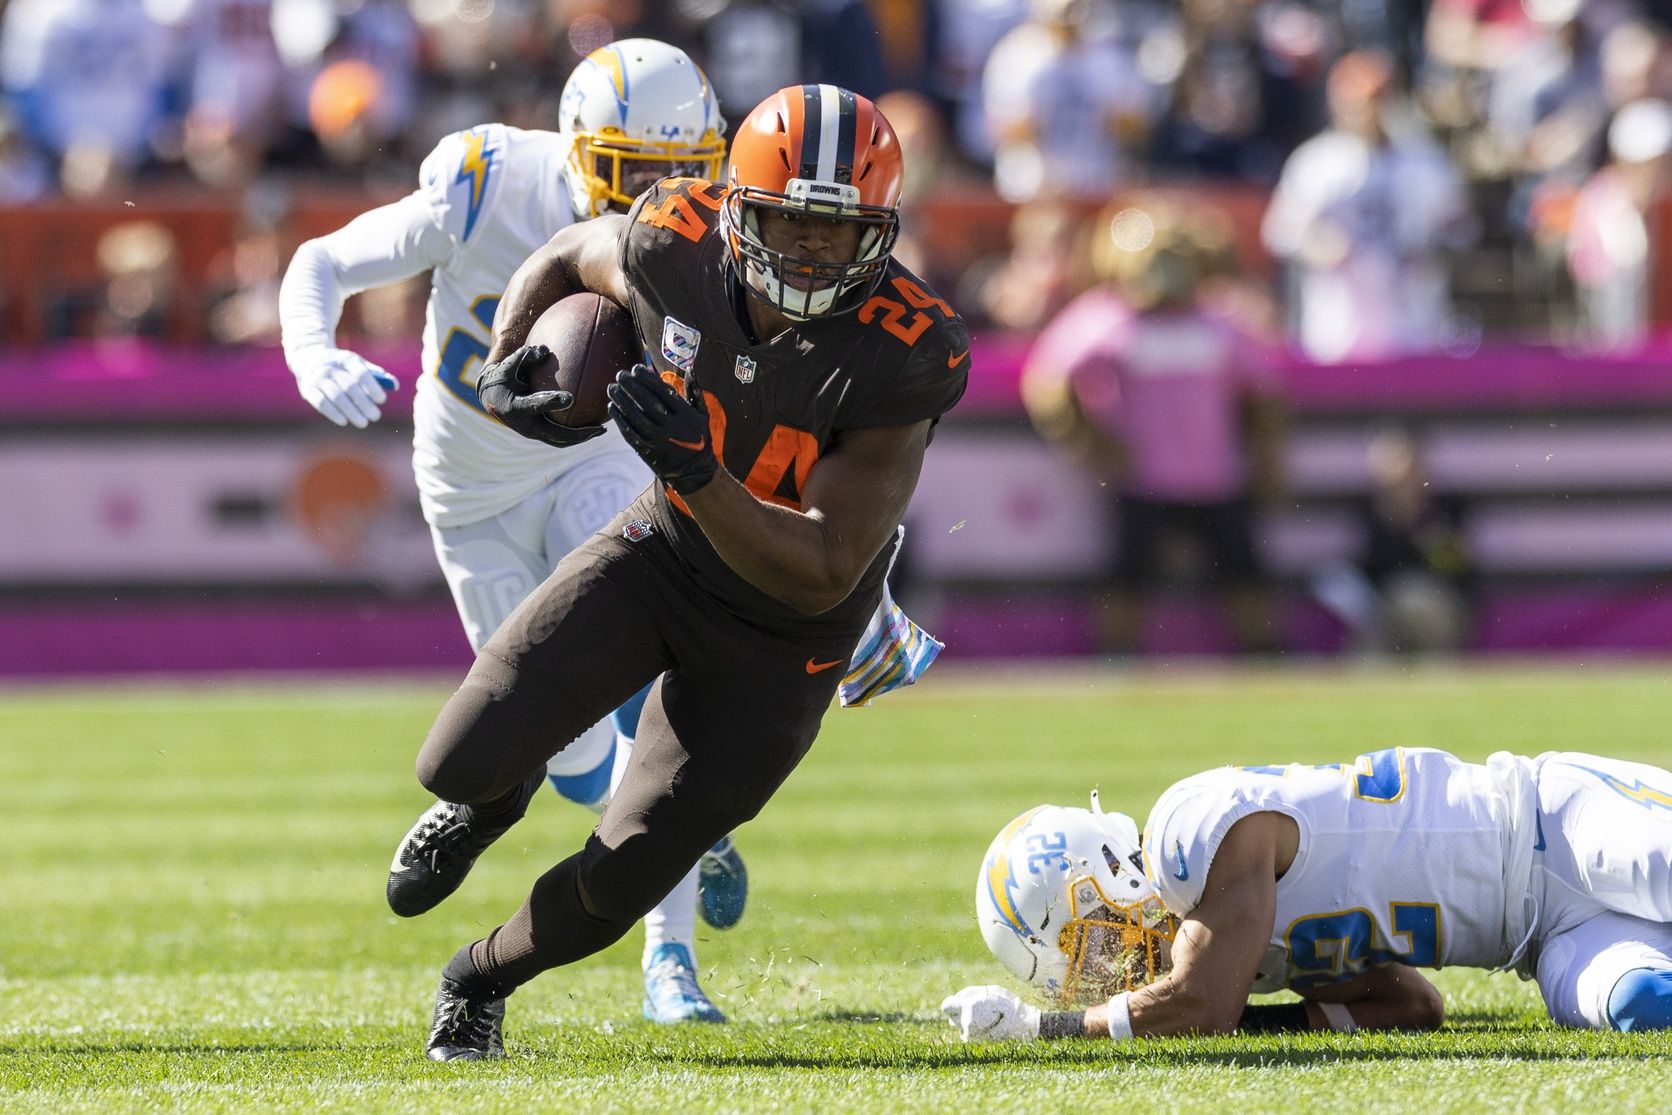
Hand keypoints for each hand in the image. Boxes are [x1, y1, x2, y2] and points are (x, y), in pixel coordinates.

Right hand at [291, 347, 398, 428]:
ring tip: (363, 423)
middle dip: (364, 403)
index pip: (361, 373)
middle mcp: (330, 366)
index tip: (382, 400)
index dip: (372, 387)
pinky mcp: (307, 389)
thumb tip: (395, 385)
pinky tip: (344, 421)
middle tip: (376, 416)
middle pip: (350, 386)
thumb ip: (376, 374)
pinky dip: (333, 413)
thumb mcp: (357, 364)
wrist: (309, 359)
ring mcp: (317, 378)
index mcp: (346, 359)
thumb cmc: (342, 367)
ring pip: (336, 397)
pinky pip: (321, 403)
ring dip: (351, 411)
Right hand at [477, 344, 605, 448]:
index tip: (570, 398)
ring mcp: (533, 433)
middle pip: (556, 434)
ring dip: (581, 438)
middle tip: (598, 427)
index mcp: (516, 407)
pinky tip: (593, 428)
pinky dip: (576, 435)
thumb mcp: (508, 365)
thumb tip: (545, 349)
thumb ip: (524, 356)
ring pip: (560, 441)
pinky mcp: (539, 435)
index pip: (536, 405)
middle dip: (578, 434)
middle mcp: (525, 426)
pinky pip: (560, 439)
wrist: (491, 400)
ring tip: (601, 430)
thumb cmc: (502, 378)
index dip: (551, 402)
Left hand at [607, 363, 717, 494]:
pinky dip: (620, 420)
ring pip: (636, 416)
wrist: (694, 471)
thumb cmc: (698, 437)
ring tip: (612, 388)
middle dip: (631, 386)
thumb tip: (690, 368)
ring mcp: (659, 440)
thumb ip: (695, 391)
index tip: (636, 368)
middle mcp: (672, 426)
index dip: (647, 378)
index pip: (663, 391)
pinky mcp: (648, 450)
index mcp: (685, 415)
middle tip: (620, 375)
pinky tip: (612, 408)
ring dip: (622, 400)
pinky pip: (630, 433)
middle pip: (647, 401)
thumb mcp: (702, 414)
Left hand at [940, 986, 1039, 1042]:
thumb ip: (969, 993)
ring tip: (980, 1017)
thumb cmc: (1004, 1002)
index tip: (954, 1002)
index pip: (946, 1006)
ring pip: (958, 1026)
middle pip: (951, 1017)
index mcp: (968, 1006)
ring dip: (964, 1021)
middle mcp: (966, 1021)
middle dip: (958, 1012)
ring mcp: (971, 1033)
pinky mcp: (976, 1041)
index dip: (949, 1004)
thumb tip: (957, 998)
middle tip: (972, 1009)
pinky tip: (984, 1025)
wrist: (1019, 1023)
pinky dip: (971, 1030)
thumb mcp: (987, 990)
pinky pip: (967, 1034)